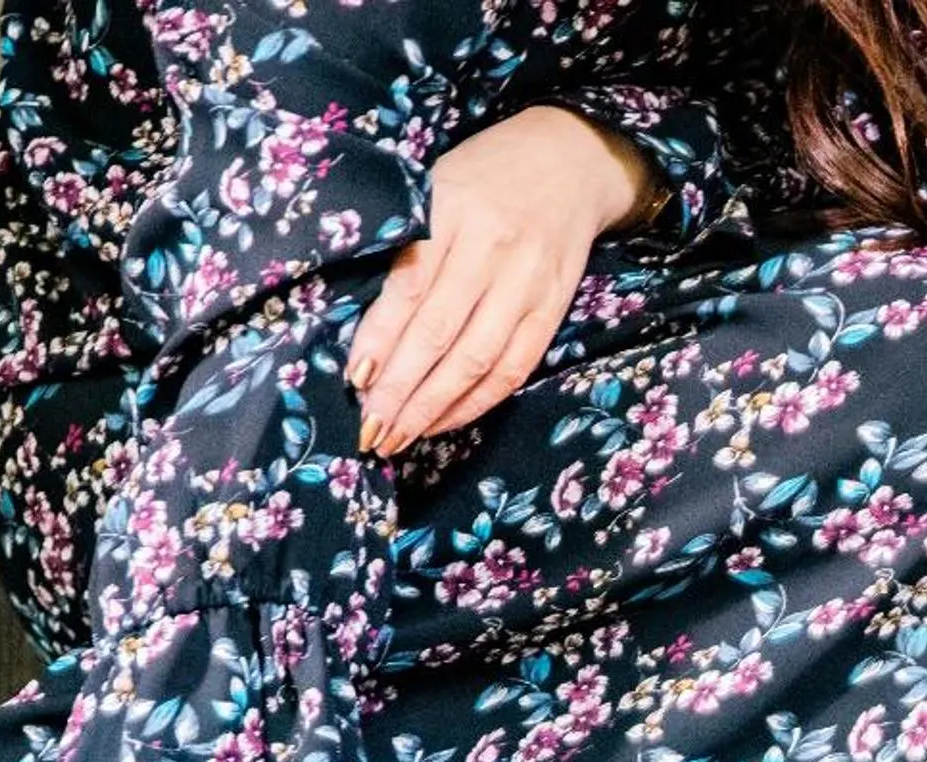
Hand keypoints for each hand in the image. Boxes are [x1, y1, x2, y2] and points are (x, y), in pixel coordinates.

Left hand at [350, 104, 665, 457]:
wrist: (571, 160)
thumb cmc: (486, 175)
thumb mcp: (436, 187)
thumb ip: (410, 246)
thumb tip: (373, 328)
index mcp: (453, 210)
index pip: (410, 287)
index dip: (381, 339)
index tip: (355, 379)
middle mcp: (493, 251)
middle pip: (441, 334)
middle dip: (401, 389)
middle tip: (372, 430)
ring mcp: (527, 285)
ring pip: (477, 359)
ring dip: (434, 406)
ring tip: (399, 436)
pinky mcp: (552, 309)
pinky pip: (513, 367)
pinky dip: (477, 401)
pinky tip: (444, 420)